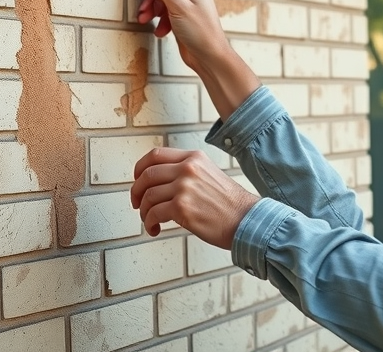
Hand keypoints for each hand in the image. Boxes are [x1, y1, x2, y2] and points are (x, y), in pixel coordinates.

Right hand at [116, 0, 228, 70]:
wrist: (210, 58)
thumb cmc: (202, 33)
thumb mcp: (178, 7)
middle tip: (141, 11)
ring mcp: (186, 4)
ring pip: (160, 1)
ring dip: (151, 11)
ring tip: (145, 22)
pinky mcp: (181, 17)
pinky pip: (164, 13)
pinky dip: (159, 21)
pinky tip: (161, 31)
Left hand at [131, 147, 258, 248]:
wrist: (246, 220)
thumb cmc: (230, 204)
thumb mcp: (209, 174)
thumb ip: (186, 172)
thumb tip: (159, 181)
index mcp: (194, 158)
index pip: (155, 155)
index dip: (140, 168)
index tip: (137, 180)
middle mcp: (188, 169)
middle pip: (147, 175)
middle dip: (136, 192)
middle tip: (137, 203)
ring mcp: (184, 187)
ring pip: (148, 196)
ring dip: (143, 211)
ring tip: (150, 220)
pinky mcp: (182, 208)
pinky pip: (153, 214)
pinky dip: (149, 223)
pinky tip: (155, 228)